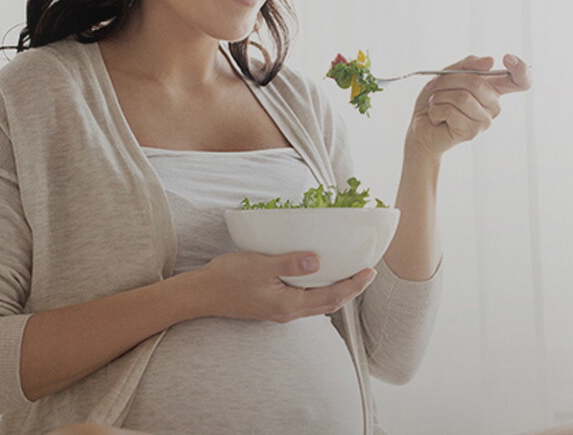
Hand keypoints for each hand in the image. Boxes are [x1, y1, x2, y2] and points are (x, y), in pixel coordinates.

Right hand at [181, 251, 376, 322]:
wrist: (202, 294)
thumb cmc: (228, 278)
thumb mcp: (261, 265)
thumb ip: (290, 263)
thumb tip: (318, 260)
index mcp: (289, 304)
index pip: (332, 296)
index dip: (354, 285)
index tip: (370, 272)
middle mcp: (288, 312)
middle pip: (329, 303)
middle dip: (351, 289)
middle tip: (366, 273)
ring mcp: (281, 312)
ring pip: (318, 304)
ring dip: (336, 291)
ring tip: (348, 274)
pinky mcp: (274, 307)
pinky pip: (305, 301)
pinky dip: (319, 290)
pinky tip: (318, 277)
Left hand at [404, 53, 532, 157]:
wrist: (421, 126)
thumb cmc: (436, 99)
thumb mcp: (448, 73)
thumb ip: (468, 65)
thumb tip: (490, 61)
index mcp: (493, 89)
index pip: (521, 81)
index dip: (521, 69)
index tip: (507, 58)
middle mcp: (494, 105)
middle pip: (477, 83)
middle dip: (448, 81)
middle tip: (435, 87)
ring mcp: (484, 120)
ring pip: (462, 97)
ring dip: (439, 97)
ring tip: (436, 103)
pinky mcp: (471, 132)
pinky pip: (451, 111)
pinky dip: (436, 110)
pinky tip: (436, 117)